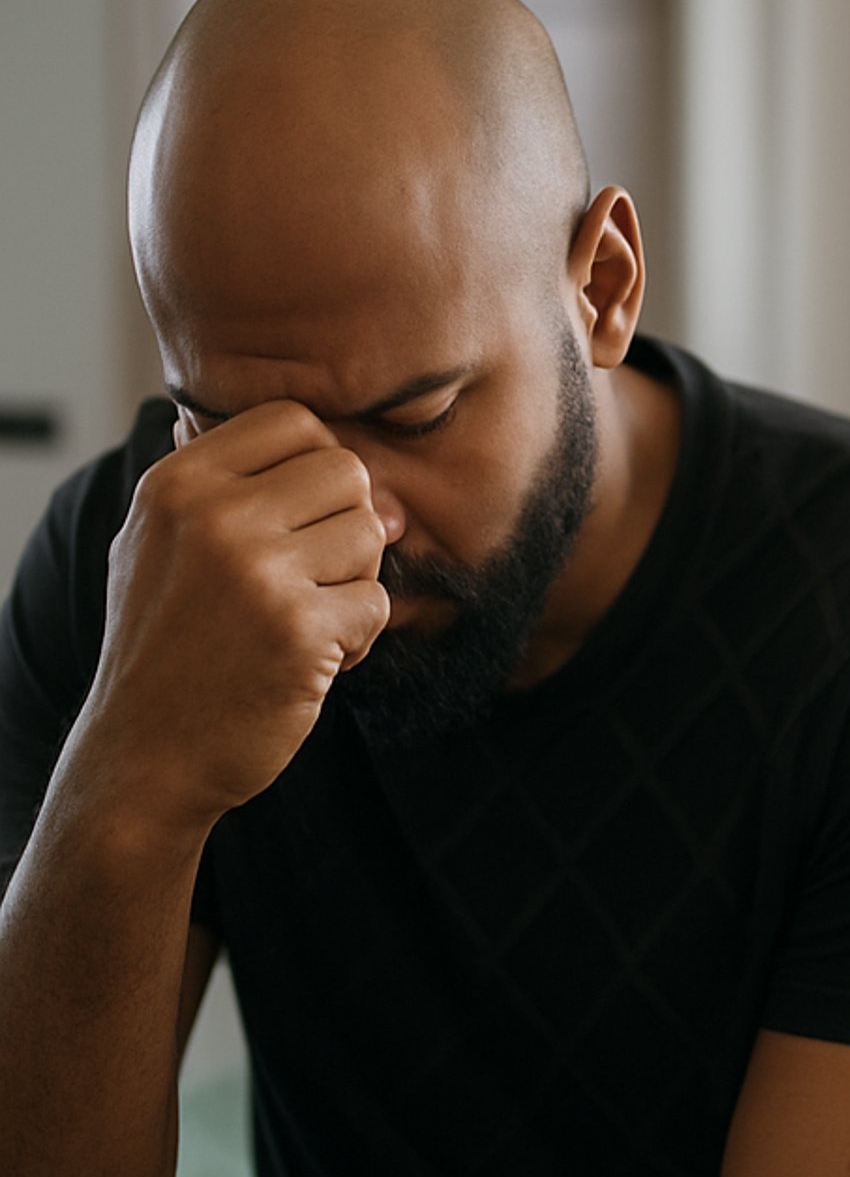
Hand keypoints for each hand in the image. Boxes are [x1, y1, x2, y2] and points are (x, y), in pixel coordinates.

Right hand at [77, 400, 391, 834]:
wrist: (146, 756)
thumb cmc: (170, 643)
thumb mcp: (166, 544)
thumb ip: (247, 490)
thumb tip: (368, 476)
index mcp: (177, 483)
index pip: (295, 420)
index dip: (317, 466)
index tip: (298, 519)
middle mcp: (214, 516)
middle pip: (347, 471)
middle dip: (346, 526)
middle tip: (309, 578)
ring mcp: (258, 571)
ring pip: (372, 532)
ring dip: (355, 582)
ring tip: (305, 618)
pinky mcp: (299, 628)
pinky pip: (377, 601)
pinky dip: (359, 637)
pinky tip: (312, 660)